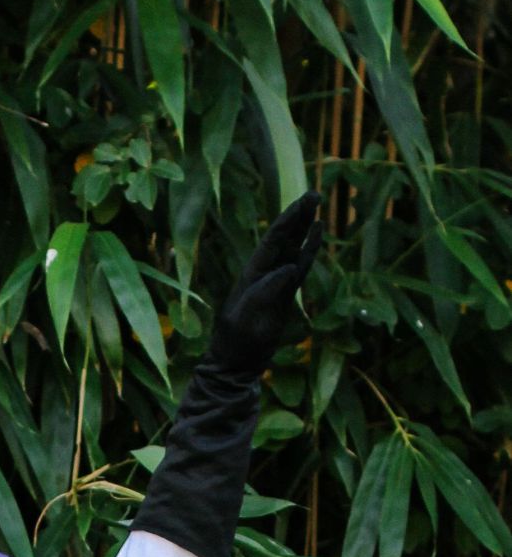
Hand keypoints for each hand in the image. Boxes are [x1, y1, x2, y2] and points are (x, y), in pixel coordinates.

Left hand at [207, 192, 322, 376]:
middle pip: (285, 237)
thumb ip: (267, 290)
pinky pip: (302, 266)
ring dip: (305, 227)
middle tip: (314, 194)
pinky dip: (310, 249)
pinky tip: (318, 233)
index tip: (302, 203)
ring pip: (295, 247)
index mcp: (252, 272)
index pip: (273, 240)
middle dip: (298, 216)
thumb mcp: (248, 315)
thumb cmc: (238, 340)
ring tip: (317, 205)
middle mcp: (265, 272)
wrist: (237, 362)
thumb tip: (291, 268)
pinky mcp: (287, 293)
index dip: (287, 220)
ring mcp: (277, 281)